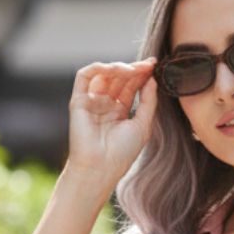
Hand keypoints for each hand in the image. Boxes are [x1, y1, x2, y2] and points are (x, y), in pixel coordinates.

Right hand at [67, 59, 158, 191]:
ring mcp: (91, 102)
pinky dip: (99, 67)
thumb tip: (152, 79)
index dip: (142, 75)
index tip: (154, 66)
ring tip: (133, 70)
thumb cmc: (121, 154)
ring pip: (103, 74)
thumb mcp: (142, 125)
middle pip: (119, 78)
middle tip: (148, 64)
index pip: (130, 86)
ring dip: (119, 67)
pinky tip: (115, 69)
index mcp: (119, 112)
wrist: (100, 169)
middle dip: (134, 69)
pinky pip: (85, 76)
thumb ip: (148, 101)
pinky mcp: (78, 101)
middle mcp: (105, 105)